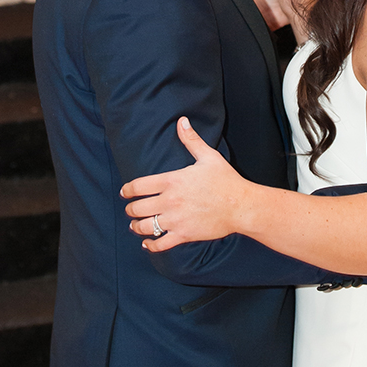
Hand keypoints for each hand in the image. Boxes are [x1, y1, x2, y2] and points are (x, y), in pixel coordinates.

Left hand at [120, 118, 247, 251]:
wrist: (242, 206)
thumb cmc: (226, 180)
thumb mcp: (208, 156)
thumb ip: (191, 140)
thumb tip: (182, 121)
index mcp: (172, 180)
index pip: (138, 186)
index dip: (127, 190)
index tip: (124, 192)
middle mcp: (170, 200)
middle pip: (138, 207)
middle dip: (130, 209)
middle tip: (130, 209)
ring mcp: (176, 219)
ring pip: (145, 226)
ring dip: (136, 226)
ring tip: (135, 225)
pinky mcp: (184, 234)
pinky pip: (161, 244)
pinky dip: (151, 245)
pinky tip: (147, 243)